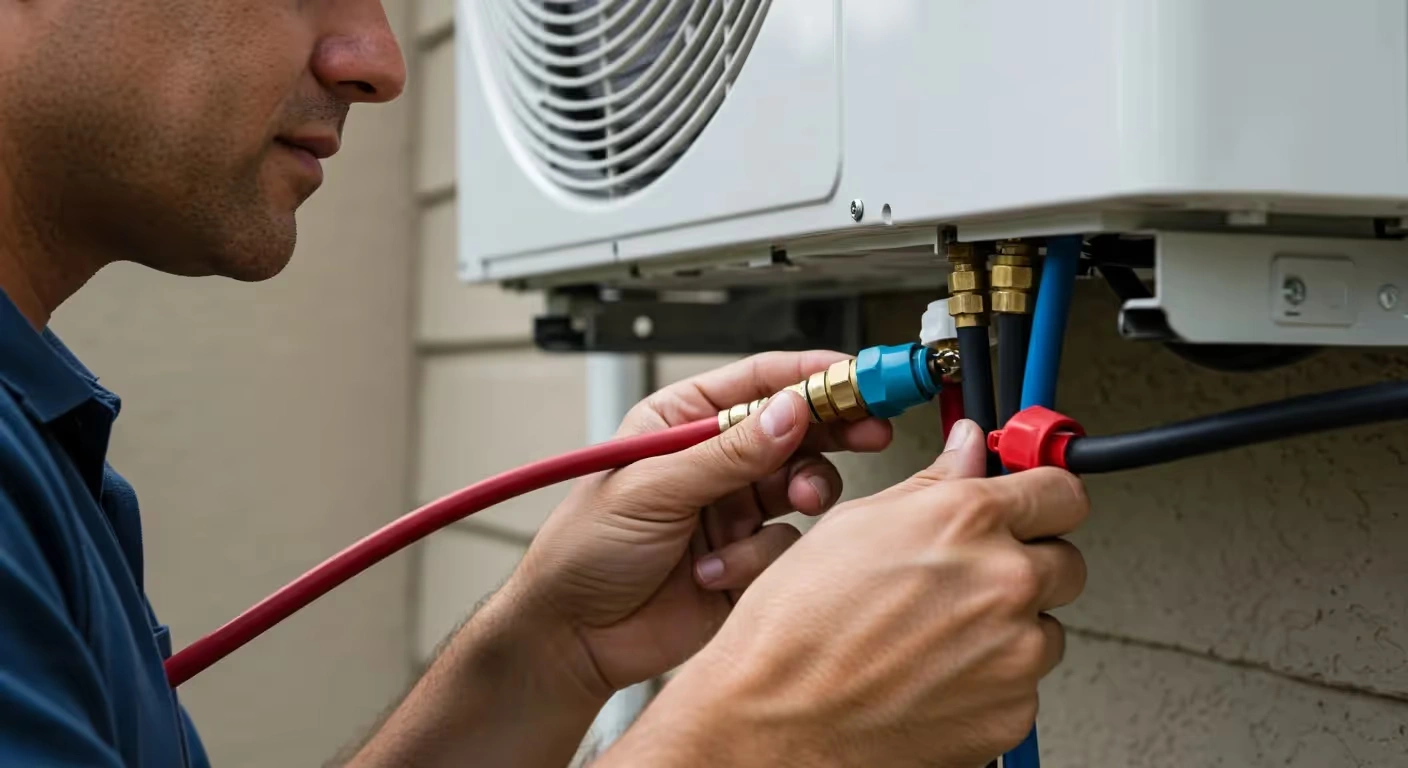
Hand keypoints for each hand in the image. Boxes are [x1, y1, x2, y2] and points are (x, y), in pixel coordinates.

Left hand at [514, 351, 892, 696]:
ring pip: (803, 482)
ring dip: (806, 489)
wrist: (573, 638)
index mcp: (683, 421)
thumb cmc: (584, 549)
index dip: (811, 376)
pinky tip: (714, 572)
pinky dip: (759, 558)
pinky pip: (786, 545)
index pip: (758, 382)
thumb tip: (790, 411)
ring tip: (802, 499)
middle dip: (834, 429)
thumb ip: (728, 452)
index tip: (856, 377)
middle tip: (871, 430)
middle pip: (795, 427)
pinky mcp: (748, 560)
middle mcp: (715, 459)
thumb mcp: (653, 488)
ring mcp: (734, 509)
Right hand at [606, 420, 1089, 767]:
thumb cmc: (795, 628)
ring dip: (1010, 628)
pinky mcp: (1012, 713)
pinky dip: (992, 681)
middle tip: (973, 579)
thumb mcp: (853, 525)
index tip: (1035, 505)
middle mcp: (1004, 583)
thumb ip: (932, 483)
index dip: (1044, 497)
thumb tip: (967, 450)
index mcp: (967, 521)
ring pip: (1046, 628)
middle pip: (1067, 562)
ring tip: (936, 636)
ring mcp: (1015, 654)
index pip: (1061, 490)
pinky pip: (1024, 685)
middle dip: (1029, 564)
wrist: (774, 722)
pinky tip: (933, 674)